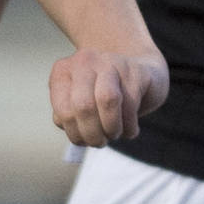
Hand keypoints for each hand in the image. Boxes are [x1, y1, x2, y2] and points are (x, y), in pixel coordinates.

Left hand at [49, 49, 167, 146]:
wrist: (139, 74)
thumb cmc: (101, 95)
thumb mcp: (77, 104)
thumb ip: (68, 117)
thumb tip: (77, 135)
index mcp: (63, 71)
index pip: (64, 110)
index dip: (75, 133)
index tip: (84, 141)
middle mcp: (85, 60)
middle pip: (83, 106)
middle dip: (92, 134)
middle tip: (100, 142)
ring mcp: (112, 61)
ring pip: (107, 100)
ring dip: (111, 128)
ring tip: (115, 135)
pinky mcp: (137, 69)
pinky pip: (131, 104)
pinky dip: (129, 126)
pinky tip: (130, 129)